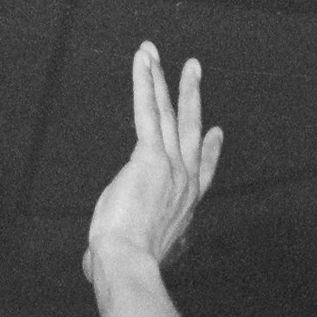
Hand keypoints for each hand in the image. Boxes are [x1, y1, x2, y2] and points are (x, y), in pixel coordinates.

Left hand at [86, 43, 222, 276]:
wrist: (128, 262)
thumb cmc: (127, 263)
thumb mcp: (139, 252)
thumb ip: (132, 244)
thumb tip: (101, 259)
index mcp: (185, 205)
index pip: (202, 171)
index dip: (210, 150)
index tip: (215, 132)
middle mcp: (184, 181)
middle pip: (189, 129)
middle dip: (190, 96)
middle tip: (193, 69)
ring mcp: (170, 165)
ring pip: (168, 112)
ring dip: (162, 78)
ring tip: (157, 53)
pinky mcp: (149, 156)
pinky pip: (147, 109)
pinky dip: (145, 82)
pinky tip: (143, 60)